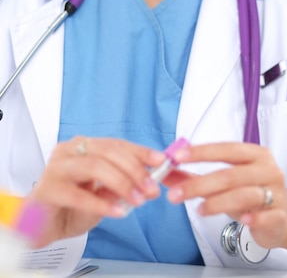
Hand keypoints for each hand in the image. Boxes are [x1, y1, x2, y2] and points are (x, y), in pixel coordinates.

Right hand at [28, 136, 165, 246]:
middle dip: (134, 170)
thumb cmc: (71, 206)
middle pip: (108, 152)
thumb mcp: (104, 194)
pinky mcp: (47, 189)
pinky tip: (117, 212)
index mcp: (84, 146)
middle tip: (151, 188)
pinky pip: (78, 194)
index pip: (116, 144)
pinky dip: (100, 204)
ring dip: (121, 183)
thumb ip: (124, 185)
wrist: (40, 226)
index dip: (140, 152)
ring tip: (137, 200)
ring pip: (94, 166)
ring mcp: (57, 167)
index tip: (162, 161)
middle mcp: (70, 150)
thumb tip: (151, 182)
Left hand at [165, 141, 286, 250]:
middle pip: (229, 175)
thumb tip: (165, 170)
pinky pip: (266, 216)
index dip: (200, 153)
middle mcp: (266, 170)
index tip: (177, 157)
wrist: (285, 218)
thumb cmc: (252, 194)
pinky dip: (254, 217)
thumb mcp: (226, 181)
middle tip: (175, 193)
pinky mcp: (280, 216)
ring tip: (198, 209)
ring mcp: (275, 193)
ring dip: (217, 202)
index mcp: (255, 154)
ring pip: (244, 195)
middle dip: (199, 184)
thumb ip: (195, 176)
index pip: (225, 149)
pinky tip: (242, 220)